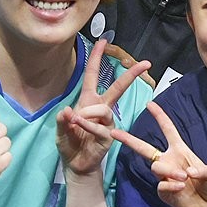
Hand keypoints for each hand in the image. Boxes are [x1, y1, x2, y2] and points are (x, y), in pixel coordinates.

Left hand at [57, 39, 151, 177]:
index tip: (103, 41)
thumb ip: (62, 120)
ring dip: (88, 114)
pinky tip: (78, 127)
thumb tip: (67, 111)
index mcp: (88, 101)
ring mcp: (107, 122)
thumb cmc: (70, 143)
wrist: (76, 165)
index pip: (93, 75)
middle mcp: (101, 108)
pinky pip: (100, 126)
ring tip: (76, 122)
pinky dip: (87, 125)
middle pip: (118, 87)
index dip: (97, 58)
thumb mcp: (60, 130)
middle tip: (146, 64)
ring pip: (104, 109)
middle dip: (131, 74)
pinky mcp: (109, 136)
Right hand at [109, 102, 206, 206]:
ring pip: (156, 166)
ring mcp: (164, 176)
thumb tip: (188, 171)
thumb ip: (204, 171)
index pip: (168, 130)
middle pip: (144, 148)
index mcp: (180, 151)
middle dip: (128, 140)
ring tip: (183, 178)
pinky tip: (181, 188)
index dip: (160, 117)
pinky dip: (171, 186)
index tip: (149, 104)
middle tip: (113, 132)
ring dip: (169, 171)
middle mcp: (168, 161)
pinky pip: (161, 185)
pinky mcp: (162, 191)